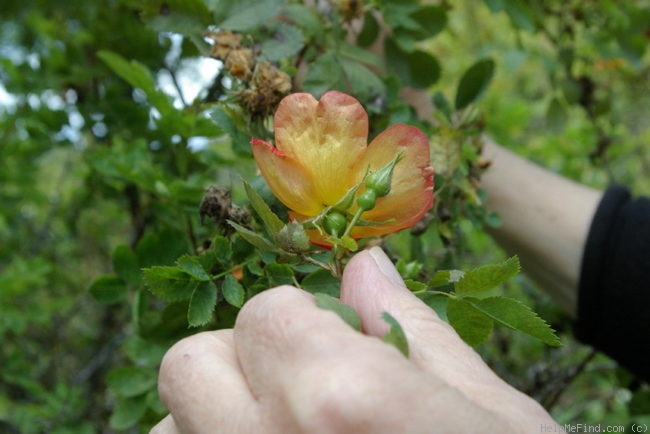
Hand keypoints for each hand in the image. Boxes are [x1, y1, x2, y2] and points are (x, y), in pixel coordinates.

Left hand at [151, 247, 554, 432]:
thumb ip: (412, 330)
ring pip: (168, 433)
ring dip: (212, 422)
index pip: (265, 312)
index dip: (307, 323)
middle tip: (304, 392)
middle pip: (191, 363)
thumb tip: (367, 264)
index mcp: (340, 395)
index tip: (344, 350)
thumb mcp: (491, 416)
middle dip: (243, 363)